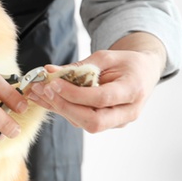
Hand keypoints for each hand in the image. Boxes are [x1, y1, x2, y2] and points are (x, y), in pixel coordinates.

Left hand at [27, 33, 166, 131]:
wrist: (144, 73)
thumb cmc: (127, 63)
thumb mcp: (106, 57)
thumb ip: (79, 66)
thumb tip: (49, 71)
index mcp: (133, 90)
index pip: (102, 98)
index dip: (75, 94)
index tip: (53, 83)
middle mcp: (128, 112)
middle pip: (94, 121)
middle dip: (65, 107)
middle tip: (43, 90)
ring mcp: (118, 121)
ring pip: (85, 123)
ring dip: (59, 108)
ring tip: (37, 92)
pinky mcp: (107, 124)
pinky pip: (82, 120)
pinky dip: (62, 109)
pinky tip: (45, 98)